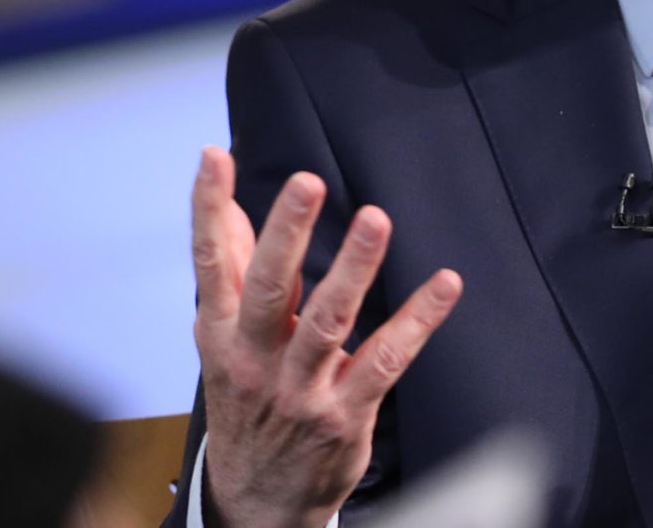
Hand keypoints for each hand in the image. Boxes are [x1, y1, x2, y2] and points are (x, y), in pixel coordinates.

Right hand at [191, 146, 462, 527]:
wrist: (257, 501)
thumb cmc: (246, 404)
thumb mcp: (222, 343)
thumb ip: (230, 274)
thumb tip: (227, 207)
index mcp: (222, 333)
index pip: (210, 263)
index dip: (208, 209)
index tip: (214, 158)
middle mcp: (256, 358)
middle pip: (269, 288)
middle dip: (286, 232)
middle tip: (306, 182)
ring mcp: (302, 388)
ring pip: (328, 321)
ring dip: (353, 268)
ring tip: (375, 220)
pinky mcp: (346, 412)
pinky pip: (387, 359)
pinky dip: (418, 320)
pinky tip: (444, 284)